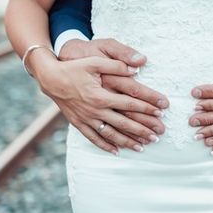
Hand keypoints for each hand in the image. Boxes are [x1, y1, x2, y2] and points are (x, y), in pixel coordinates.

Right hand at [34, 39, 169, 153]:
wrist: (50, 78)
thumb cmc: (74, 68)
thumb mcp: (95, 61)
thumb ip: (116, 65)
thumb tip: (137, 68)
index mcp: (101, 95)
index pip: (130, 103)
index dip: (148, 107)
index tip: (162, 111)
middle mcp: (95, 110)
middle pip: (124, 123)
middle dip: (143, 130)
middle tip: (159, 135)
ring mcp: (87, 119)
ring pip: (111, 134)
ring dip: (128, 141)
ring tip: (143, 147)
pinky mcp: (79, 124)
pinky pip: (94, 138)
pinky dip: (106, 145)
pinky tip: (117, 151)